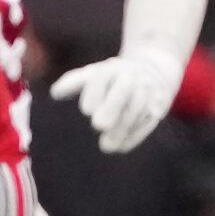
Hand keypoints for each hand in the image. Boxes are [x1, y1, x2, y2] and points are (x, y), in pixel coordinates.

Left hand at [51, 52, 183, 152]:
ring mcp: (147, 91)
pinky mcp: (159, 106)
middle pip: (124, 89)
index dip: (95, 92)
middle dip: (112, 106)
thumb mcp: (93, 73)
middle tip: (98, 125)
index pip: (102, 77)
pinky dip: (136, 135)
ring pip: (138, 107)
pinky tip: (121, 147)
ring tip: (106, 146)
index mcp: (111, 68)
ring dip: (122, 127)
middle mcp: (131, 77)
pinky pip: (149, 120)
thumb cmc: (113, 77)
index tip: (86, 111)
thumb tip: (55, 93)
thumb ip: (73, 82)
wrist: (154, 69)